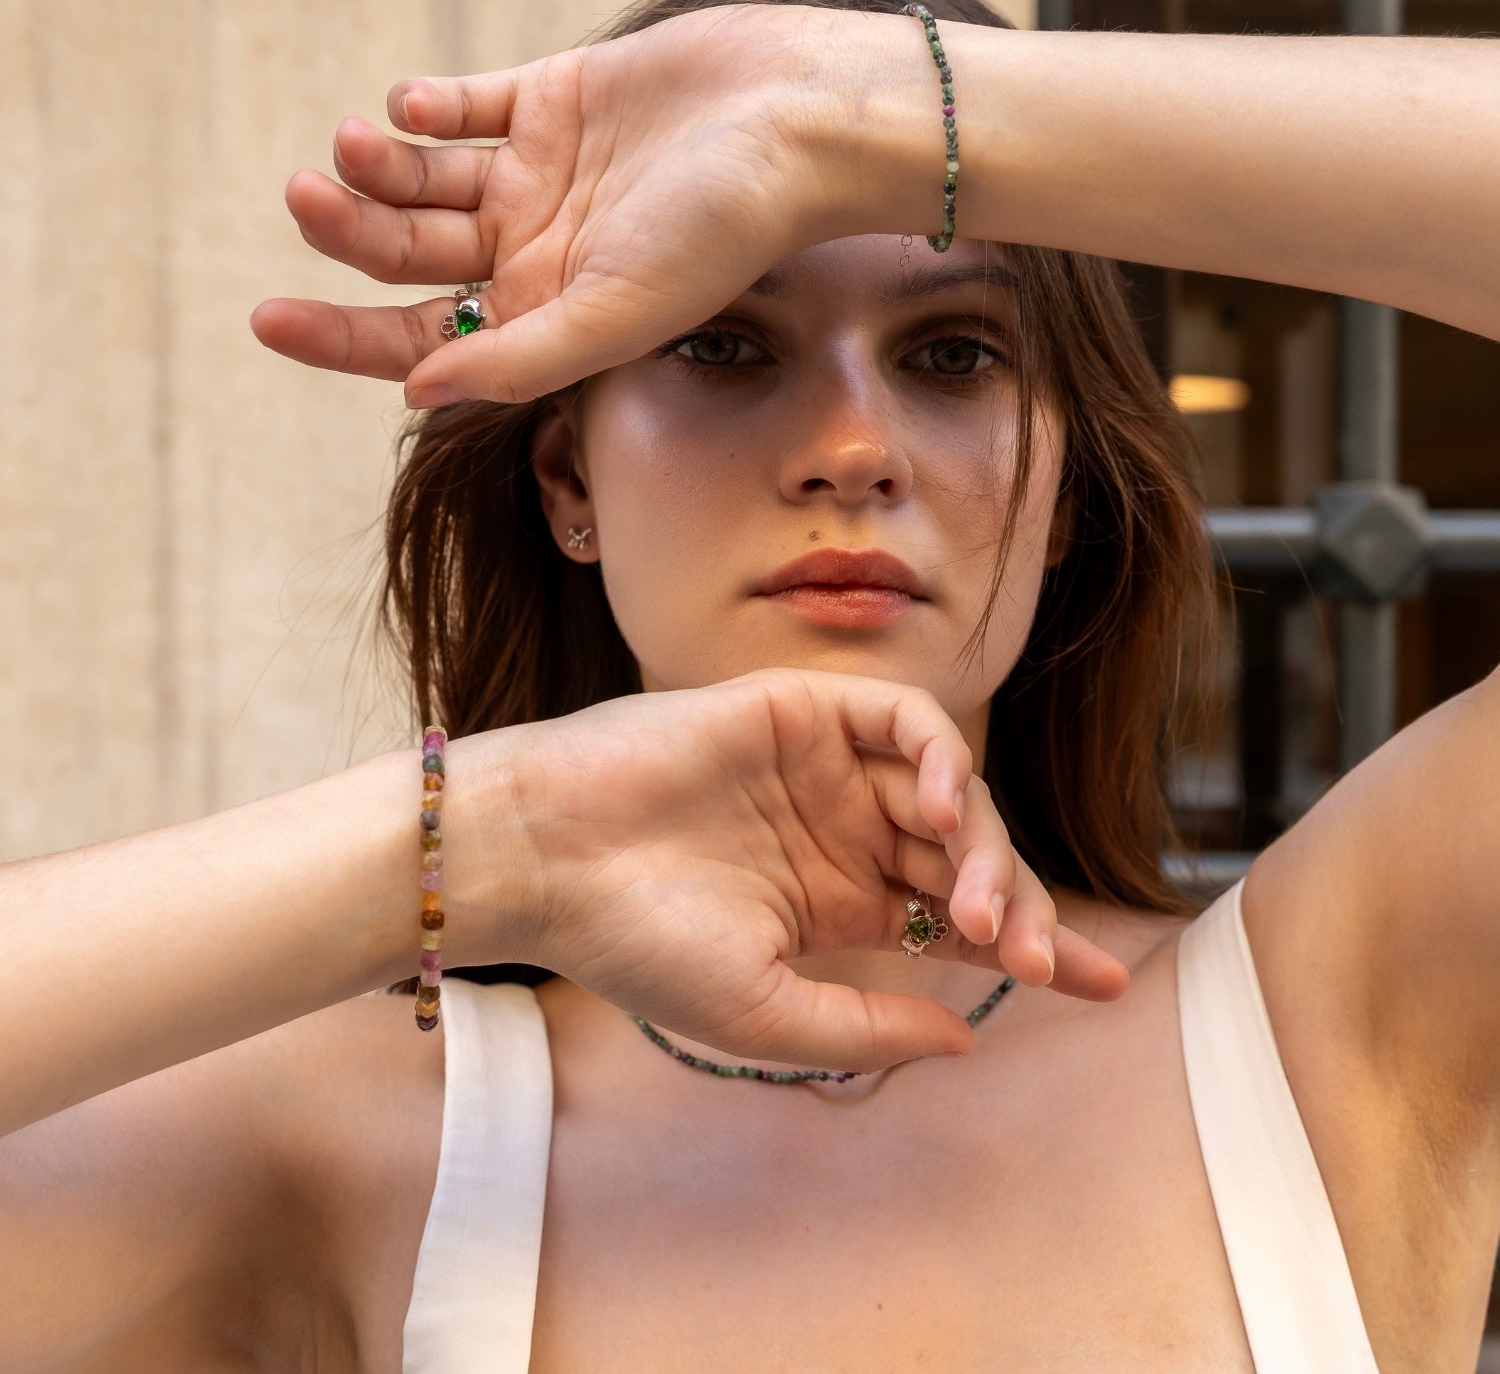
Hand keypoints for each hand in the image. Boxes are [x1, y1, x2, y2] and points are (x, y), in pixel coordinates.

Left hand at [251, 4, 847, 407]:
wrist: (795, 122)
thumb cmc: (725, 230)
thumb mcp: (616, 313)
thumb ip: (520, 361)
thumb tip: (414, 395)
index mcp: (548, 316)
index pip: (428, 339)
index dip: (344, 339)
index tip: (265, 321)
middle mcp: (537, 252)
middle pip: (413, 255)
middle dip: (350, 232)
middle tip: (303, 199)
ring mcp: (543, 176)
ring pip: (426, 177)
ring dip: (378, 164)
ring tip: (353, 146)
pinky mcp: (555, 99)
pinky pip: (468, 104)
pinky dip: (429, 106)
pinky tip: (411, 108)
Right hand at [447, 668, 1128, 1073]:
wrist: (546, 859)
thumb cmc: (634, 941)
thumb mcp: (766, 1010)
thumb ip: (869, 1024)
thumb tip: (968, 1039)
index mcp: (838, 899)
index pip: (959, 914)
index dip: (1035, 942)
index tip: (1100, 987)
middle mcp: (843, 828)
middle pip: (969, 853)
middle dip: (1021, 904)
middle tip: (1040, 959)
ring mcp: (827, 767)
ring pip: (948, 788)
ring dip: (984, 843)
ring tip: (982, 908)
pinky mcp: (804, 707)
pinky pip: (903, 718)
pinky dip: (941, 755)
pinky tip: (944, 810)